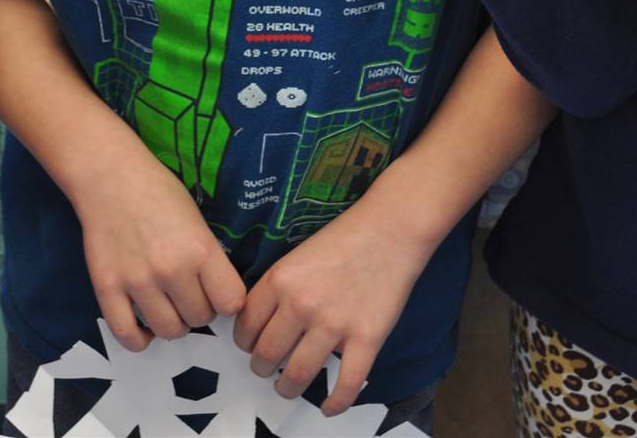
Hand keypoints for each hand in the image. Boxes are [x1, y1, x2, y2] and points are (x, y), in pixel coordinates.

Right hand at [70, 153, 243, 351]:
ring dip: (173, 323)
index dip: (226, 301)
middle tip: (188, 293)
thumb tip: (220, 298)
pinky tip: (144, 326)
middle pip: (201, 319)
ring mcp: (138, 282)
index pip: (231, 303)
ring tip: (167, 305)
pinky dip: (140, 339)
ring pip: (169, 331)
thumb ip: (209, 259)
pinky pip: (127, 335)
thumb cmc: (159, 192)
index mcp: (201, 250)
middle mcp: (172, 270)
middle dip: (199, 309)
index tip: (218, 292)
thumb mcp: (198, 220)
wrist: (110, 177)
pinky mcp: (107, 289)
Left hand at [234, 200, 430, 414]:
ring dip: (287, 388)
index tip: (251, 346)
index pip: (245, 327)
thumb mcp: (297, 255)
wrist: (391, 229)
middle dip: (262, 368)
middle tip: (266, 369)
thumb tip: (260, 322)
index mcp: (279, 281)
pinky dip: (335, 403)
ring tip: (287, 387)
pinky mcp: (366, 339)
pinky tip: (328, 407)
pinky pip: (346, 384)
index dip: (244, 343)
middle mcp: (301, 305)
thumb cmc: (345, 237)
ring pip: (297, 375)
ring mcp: (334, 325)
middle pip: (266, 356)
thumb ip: (278, 287)